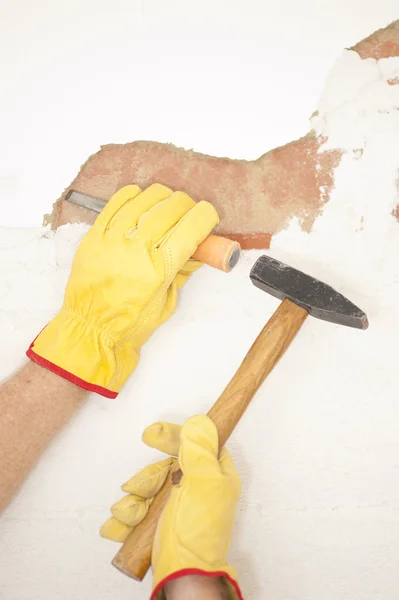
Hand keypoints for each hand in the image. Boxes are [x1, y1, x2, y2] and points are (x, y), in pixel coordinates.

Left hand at [27, 184, 218, 396]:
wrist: (90, 329)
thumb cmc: (131, 322)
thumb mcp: (167, 301)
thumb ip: (182, 271)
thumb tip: (197, 249)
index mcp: (159, 269)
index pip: (192, 227)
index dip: (206, 216)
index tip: (209, 216)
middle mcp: (136, 249)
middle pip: (171, 208)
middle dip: (187, 205)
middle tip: (188, 212)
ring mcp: (112, 239)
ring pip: (145, 199)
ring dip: (162, 197)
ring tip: (166, 203)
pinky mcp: (94, 236)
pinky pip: (116, 203)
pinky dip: (132, 196)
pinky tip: (140, 198)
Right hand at [101, 415, 241, 598]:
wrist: (183, 574)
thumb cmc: (197, 530)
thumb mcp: (202, 483)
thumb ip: (199, 450)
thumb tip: (200, 421)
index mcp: (215, 475)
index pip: (197, 444)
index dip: (176, 437)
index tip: (154, 435)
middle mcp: (197, 488)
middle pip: (168, 465)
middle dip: (149, 477)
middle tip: (136, 486)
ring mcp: (178, 505)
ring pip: (150, 487)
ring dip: (136, 500)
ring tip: (132, 513)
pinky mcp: (161, 521)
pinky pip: (140, 509)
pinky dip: (128, 516)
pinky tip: (123, 523)